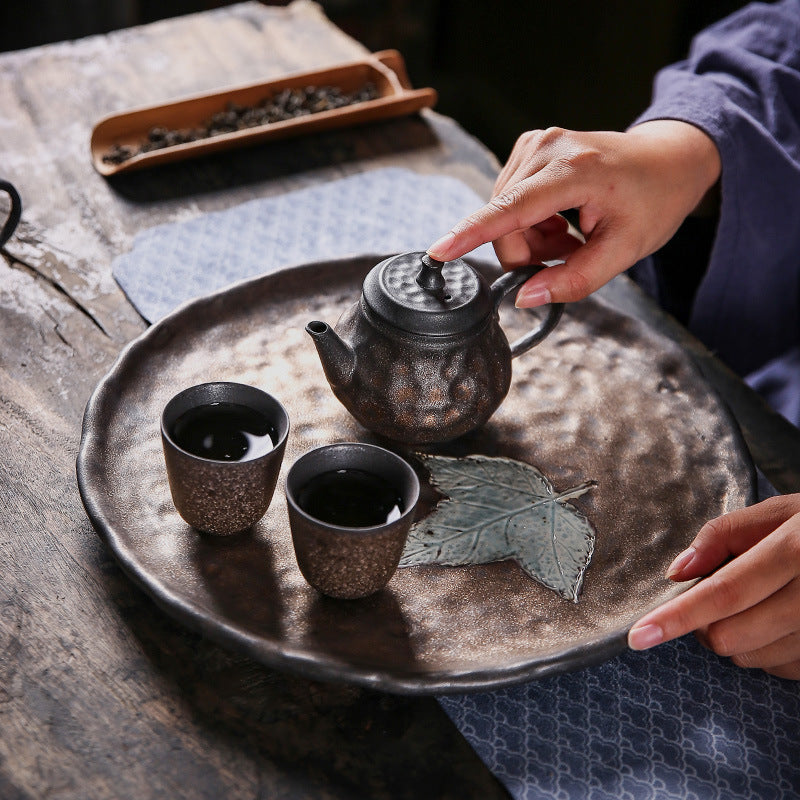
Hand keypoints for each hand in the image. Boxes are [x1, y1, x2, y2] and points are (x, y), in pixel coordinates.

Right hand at [427, 120, 720, 306]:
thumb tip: (525, 298)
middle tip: (566, 256)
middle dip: (526, 253)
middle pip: (503, 221)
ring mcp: (535, 143)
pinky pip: (508, 201)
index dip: (472, 234)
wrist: (668, 159)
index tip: (439, 251)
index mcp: (576, 170)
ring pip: (501, 214)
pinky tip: (560, 220)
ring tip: (569, 236)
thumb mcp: (625, 251)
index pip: (512, 208)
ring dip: (529, 238)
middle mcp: (548, 148)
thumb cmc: (654, 201)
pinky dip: (529, 221)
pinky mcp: (529, 147)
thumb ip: (574, 280)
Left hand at [628, 494, 799, 679]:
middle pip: (731, 635)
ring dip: (735, 638)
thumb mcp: (776, 512)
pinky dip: (765, 652)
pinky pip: (781, 671)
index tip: (639, 636)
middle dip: (705, 624)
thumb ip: (721, 536)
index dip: (677, 617)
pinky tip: (778, 623)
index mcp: (797, 550)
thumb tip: (678, 571)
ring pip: (752, 658)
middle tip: (715, 597)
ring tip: (755, 604)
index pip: (725, 591)